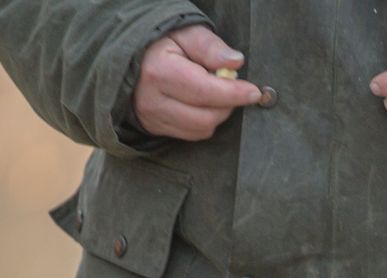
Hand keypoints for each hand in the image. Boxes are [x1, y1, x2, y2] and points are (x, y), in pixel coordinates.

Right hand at [131, 26, 261, 140]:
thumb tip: (235, 62)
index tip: (254, 92)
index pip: (204, 91)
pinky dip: (205, 121)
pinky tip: (201, 104)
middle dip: (226, 103)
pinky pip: (193, 134)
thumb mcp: (185, 35)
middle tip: (228, 86)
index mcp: (158, 72)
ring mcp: (153, 118)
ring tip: (212, 92)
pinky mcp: (156, 128)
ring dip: (216, 113)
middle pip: (207, 116)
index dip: (233, 93)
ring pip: (202, 129)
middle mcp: (153, 100)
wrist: (132, 59)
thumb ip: (210, 47)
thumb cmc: (162, 44)